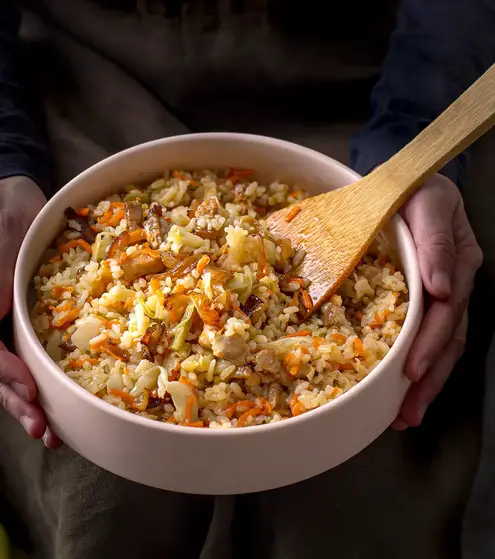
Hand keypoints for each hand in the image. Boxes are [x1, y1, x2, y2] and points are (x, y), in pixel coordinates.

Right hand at [0, 176, 59, 446]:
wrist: (24, 201)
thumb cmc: (7, 218)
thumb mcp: (2, 248)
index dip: (7, 375)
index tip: (29, 391)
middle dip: (19, 403)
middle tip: (44, 430)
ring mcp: (9, 325)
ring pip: (15, 373)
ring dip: (30, 403)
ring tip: (51, 432)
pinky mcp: (30, 322)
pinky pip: (34, 355)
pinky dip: (44, 379)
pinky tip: (60, 400)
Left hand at [392, 174, 481, 429]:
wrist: (406, 182)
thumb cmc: (415, 189)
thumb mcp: (428, 204)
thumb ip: (436, 243)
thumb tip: (443, 288)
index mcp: (458, 263)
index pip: (447, 312)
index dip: (429, 344)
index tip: (412, 371)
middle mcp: (454, 284)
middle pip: (447, 340)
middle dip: (428, 378)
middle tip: (406, 412)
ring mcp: (443, 294)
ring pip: (440, 346)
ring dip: (424, 382)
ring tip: (404, 415)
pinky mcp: (426, 299)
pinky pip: (425, 336)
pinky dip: (415, 363)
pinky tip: (402, 387)